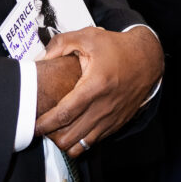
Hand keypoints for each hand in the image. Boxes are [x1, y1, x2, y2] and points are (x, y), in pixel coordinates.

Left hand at [34, 25, 163, 156]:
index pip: (64, 114)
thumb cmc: (117, 48)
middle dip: (51, 136)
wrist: (147, 59)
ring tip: (56, 129)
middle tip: (42, 126)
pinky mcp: (116, 124)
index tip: (33, 124)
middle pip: (69, 137)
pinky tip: (73, 127)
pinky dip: (80, 140)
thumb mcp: (88, 36)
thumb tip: (41, 58)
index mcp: (95, 85)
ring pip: (81, 145)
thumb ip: (61, 44)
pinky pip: (93, 142)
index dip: (45, 123)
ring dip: (65, 141)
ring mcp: (110, 118)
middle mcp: (103, 107)